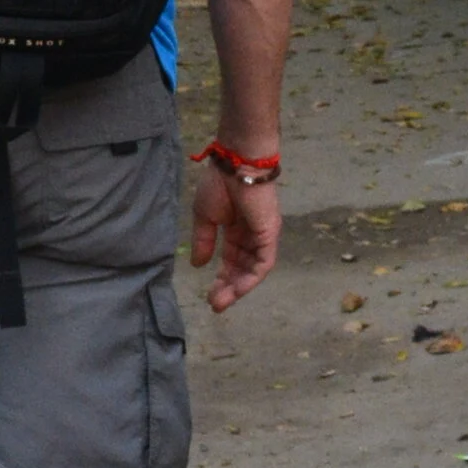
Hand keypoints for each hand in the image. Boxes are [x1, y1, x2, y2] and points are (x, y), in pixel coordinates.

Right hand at [189, 161, 280, 311]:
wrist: (236, 163)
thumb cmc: (219, 183)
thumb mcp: (204, 216)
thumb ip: (203, 240)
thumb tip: (199, 265)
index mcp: (236, 228)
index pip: (232, 259)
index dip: (221, 277)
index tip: (208, 296)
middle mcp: (251, 234)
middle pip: (242, 267)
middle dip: (228, 287)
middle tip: (215, 303)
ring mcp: (262, 235)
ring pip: (253, 269)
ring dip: (238, 287)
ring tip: (221, 301)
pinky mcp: (269, 234)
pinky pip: (263, 263)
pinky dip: (251, 278)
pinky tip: (236, 290)